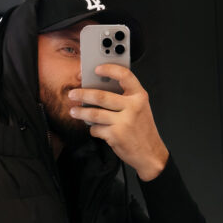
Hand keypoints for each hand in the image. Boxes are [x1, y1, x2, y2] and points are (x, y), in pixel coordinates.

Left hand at [68, 64, 169, 180]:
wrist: (150, 153)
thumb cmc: (142, 130)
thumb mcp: (139, 109)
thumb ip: (124, 98)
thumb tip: (98, 89)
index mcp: (140, 96)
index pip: (125, 76)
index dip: (109, 69)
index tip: (97, 69)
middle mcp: (133, 107)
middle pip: (101, 96)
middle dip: (83, 94)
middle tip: (73, 94)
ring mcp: (124, 122)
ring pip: (94, 114)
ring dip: (81, 112)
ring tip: (73, 111)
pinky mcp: (116, 135)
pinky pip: (96, 129)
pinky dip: (93, 129)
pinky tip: (95, 129)